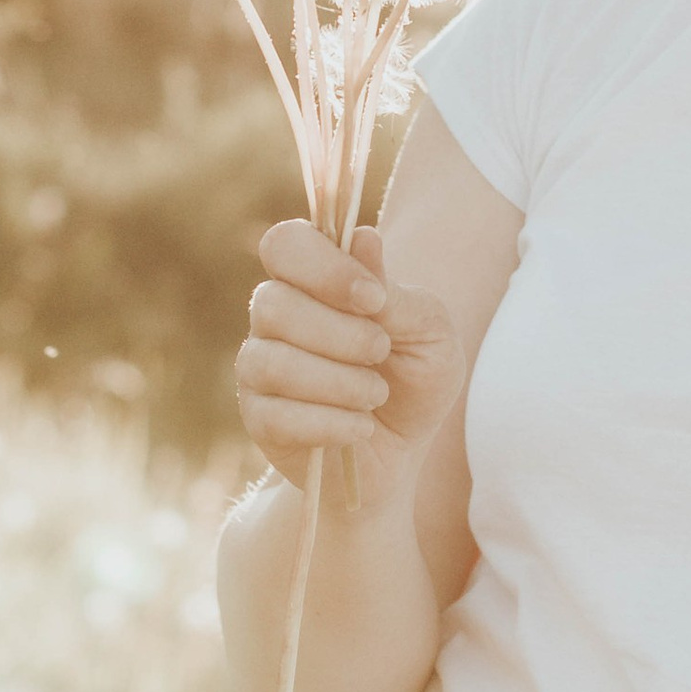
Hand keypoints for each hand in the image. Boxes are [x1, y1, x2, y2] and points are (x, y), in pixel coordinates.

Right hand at [235, 220, 465, 503]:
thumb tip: (363, 238)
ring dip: (339, 382)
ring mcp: (259, 368)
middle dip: (339, 333)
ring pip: (272, 362)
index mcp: (312, 280)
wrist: (404, 453)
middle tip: (381, 351)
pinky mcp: (259, 419)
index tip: (374, 298)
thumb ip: (396, 292)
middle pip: (273, 304)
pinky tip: (361, 427)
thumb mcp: (430, 333)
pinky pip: (277, 416)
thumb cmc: (415, 379)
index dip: (325, 268)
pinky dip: (330, 423)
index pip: (285, 244)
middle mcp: (275, 316)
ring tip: (376, 395)